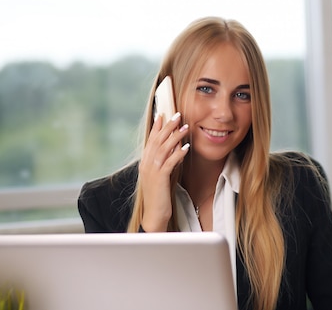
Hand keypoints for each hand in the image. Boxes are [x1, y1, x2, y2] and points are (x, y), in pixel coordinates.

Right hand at [139, 112, 188, 231]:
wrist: (154, 215)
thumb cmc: (158, 196)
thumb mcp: (160, 176)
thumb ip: (164, 162)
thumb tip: (173, 148)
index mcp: (145, 163)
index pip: (150, 140)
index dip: (156, 127)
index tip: (162, 115)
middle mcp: (146, 164)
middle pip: (157, 141)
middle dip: (167, 126)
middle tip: (177, 115)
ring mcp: (152, 171)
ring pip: (163, 148)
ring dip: (175, 136)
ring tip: (185, 127)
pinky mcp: (160, 178)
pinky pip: (169, 162)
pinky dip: (178, 153)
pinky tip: (186, 147)